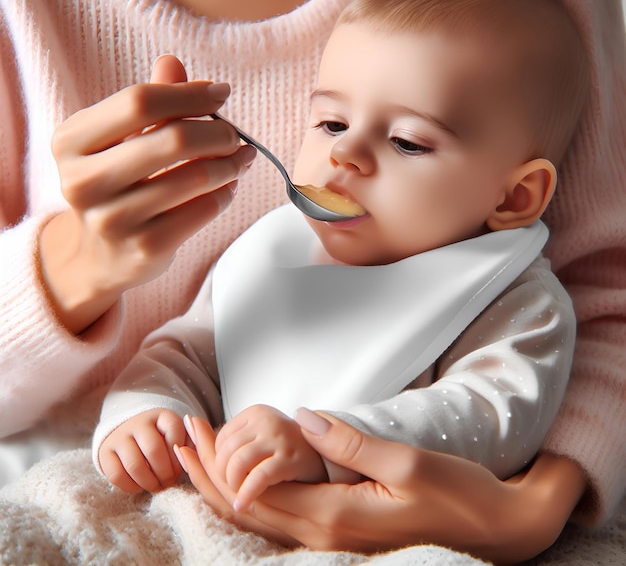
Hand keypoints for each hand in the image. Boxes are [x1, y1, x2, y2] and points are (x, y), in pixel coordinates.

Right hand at [39, 55, 256, 333]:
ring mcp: (113, 220)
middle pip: (174, 140)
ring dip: (230, 164)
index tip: (221, 93)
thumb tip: (172, 62)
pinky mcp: (144, 249)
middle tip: (235, 136)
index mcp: (71, 141)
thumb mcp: (119, 140)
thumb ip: (147, 102)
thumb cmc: (116, 187)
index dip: (190, 94)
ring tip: (241, 159)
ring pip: (195, 177)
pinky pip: (203, 211)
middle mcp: (83, 181)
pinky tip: (227, 187)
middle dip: (219, 133)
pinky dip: (224, 194)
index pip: (140, 101)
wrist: (102, 257)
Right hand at [99, 408, 188, 492]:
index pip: (174, 430)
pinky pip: (117, 475)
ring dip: (150, 482)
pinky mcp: (104, 452)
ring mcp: (119, 436)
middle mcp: (139, 422)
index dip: (181, 454)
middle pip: (154, 450)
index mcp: (162, 415)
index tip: (183, 466)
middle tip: (170, 482)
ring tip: (158, 486)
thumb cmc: (162, 438)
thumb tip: (195, 456)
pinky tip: (141, 486)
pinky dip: (132, 486)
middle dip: (166, 473)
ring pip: (135, 465)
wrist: (129, 432)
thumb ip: (190, 443)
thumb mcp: (178, 434)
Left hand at [176, 411, 584, 563]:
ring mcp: (332, 534)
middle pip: (249, 507)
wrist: (493, 528)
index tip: (189, 431)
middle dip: (208, 473)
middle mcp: (324, 532)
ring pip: (261, 513)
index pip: (254, 495)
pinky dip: (253, 491)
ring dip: (225, 481)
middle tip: (180, 435)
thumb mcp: (404, 460)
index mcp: (333, 517)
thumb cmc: (454, 491)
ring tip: (200, 451)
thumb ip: (348, 442)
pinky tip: (247, 473)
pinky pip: (283, 512)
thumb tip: (301, 417)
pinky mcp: (342, 526)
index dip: (214, 465)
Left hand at [214, 405, 326, 511]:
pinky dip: (245, 493)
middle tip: (227, 484)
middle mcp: (267, 419)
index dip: (217, 459)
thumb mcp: (261, 440)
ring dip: (231, 485)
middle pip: (224, 450)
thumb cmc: (295, 455)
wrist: (337, 461)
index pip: (221, 438)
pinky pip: (258, 477)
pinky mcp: (291, 458)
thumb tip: (191, 424)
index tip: (223, 470)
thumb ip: (235, 440)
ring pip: (236, 463)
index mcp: (257, 412)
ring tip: (238, 496)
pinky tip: (242, 504)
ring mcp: (280, 438)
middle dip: (218, 473)